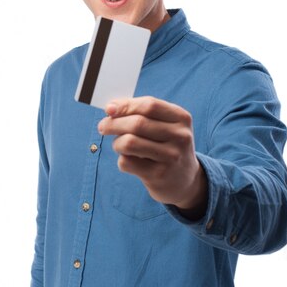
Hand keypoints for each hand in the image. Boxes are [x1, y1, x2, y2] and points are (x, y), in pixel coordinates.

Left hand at [98, 96, 207, 217]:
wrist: (184, 180)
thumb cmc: (166, 146)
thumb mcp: (165, 126)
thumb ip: (141, 114)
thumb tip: (111, 108)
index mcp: (181, 118)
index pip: (149, 105)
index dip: (125, 105)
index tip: (108, 109)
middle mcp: (180, 136)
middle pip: (137, 123)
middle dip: (113, 123)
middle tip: (103, 127)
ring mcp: (171, 157)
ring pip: (129, 143)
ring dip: (116, 143)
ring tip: (118, 145)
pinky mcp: (159, 175)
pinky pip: (127, 162)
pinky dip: (122, 160)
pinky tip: (130, 161)